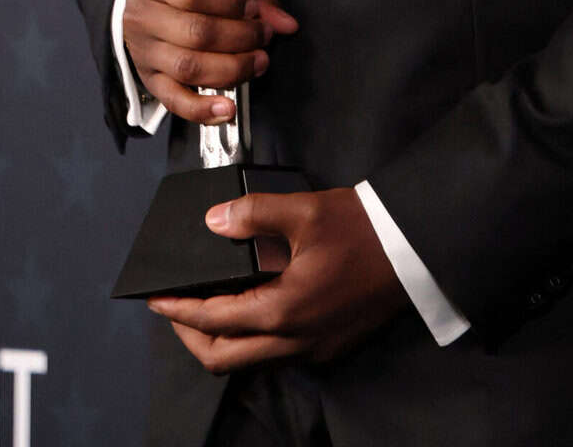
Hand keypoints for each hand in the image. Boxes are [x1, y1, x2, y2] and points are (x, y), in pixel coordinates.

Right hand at [123, 0, 297, 125]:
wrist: (135, 1)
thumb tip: (286, 24)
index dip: (229, 3)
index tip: (254, 9)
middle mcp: (145, 17)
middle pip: (195, 33)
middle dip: (240, 37)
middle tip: (263, 36)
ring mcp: (145, 51)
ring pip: (188, 68)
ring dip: (232, 68)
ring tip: (257, 62)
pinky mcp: (150, 80)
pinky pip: (174, 101)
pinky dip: (203, 109)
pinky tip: (228, 108)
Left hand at [149, 187, 408, 370]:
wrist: (415, 248)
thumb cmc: (364, 229)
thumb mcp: (305, 211)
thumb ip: (253, 214)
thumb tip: (214, 221)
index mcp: (283, 310)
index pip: (213, 321)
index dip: (179, 311)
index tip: (157, 300)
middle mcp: (296, 341)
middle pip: (224, 359)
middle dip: (192, 338)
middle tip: (175, 311)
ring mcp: (315, 349)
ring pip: (251, 361)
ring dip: (223, 341)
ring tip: (208, 308)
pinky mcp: (331, 346)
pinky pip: (278, 355)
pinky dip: (253, 339)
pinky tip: (252, 309)